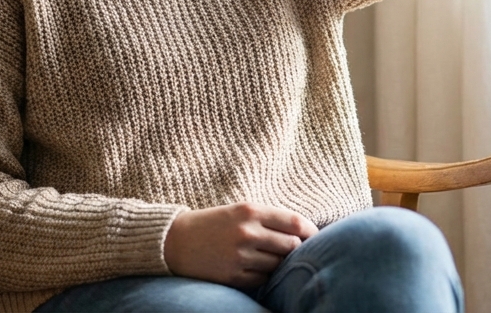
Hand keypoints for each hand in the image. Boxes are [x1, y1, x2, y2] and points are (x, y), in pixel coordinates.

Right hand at [163, 202, 317, 289]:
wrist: (174, 241)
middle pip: (291, 246)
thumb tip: (303, 232)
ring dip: (281, 264)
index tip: (315, 236)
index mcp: (250, 211)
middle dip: (298, 250)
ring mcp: (239, 256)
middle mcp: (246, 233)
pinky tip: (260, 270)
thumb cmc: (213, 223)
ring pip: (278, 265)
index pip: (295, 222)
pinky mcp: (232, 276)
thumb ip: (269, 218)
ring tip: (276, 260)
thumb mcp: (240, 211)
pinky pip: (263, 280)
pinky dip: (266, 277)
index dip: (311, 231)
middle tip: (299, 252)